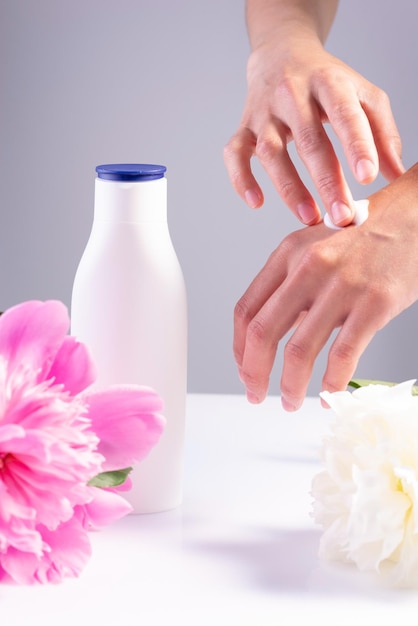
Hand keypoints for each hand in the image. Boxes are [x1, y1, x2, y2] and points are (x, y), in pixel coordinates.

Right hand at [224, 40, 404, 225]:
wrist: (281, 54)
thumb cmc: (327, 83)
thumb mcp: (362, 94)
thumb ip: (382, 132)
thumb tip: (396, 174)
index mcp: (327, 81)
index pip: (343, 112)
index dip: (356, 145)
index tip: (367, 176)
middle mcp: (292, 94)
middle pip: (309, 140)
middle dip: (327, 181)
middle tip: (342, 216)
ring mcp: (264, 112)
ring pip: (271, 151)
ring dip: (290, 188)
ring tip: (310, 218)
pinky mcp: (243, 127)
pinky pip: (235, 154)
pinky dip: (241, 179)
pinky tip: (256, 203)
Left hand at [234, 163, 417, 409]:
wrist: (414, 215)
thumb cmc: (364, 235)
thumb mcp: (315, 246)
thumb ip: (290, 285)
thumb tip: (269, 335)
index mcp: (287, 254)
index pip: (246, 310)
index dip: (238, 348)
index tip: (244, 368)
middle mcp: (307, 268)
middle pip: (262, 333)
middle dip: (254, 373)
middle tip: (255, 394)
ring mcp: (341, 286)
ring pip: (300, 351)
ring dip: (290, 386)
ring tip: (291, 401)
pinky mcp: (374, 303)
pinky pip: (343, 356)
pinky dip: (332, 384)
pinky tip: (329, 395)